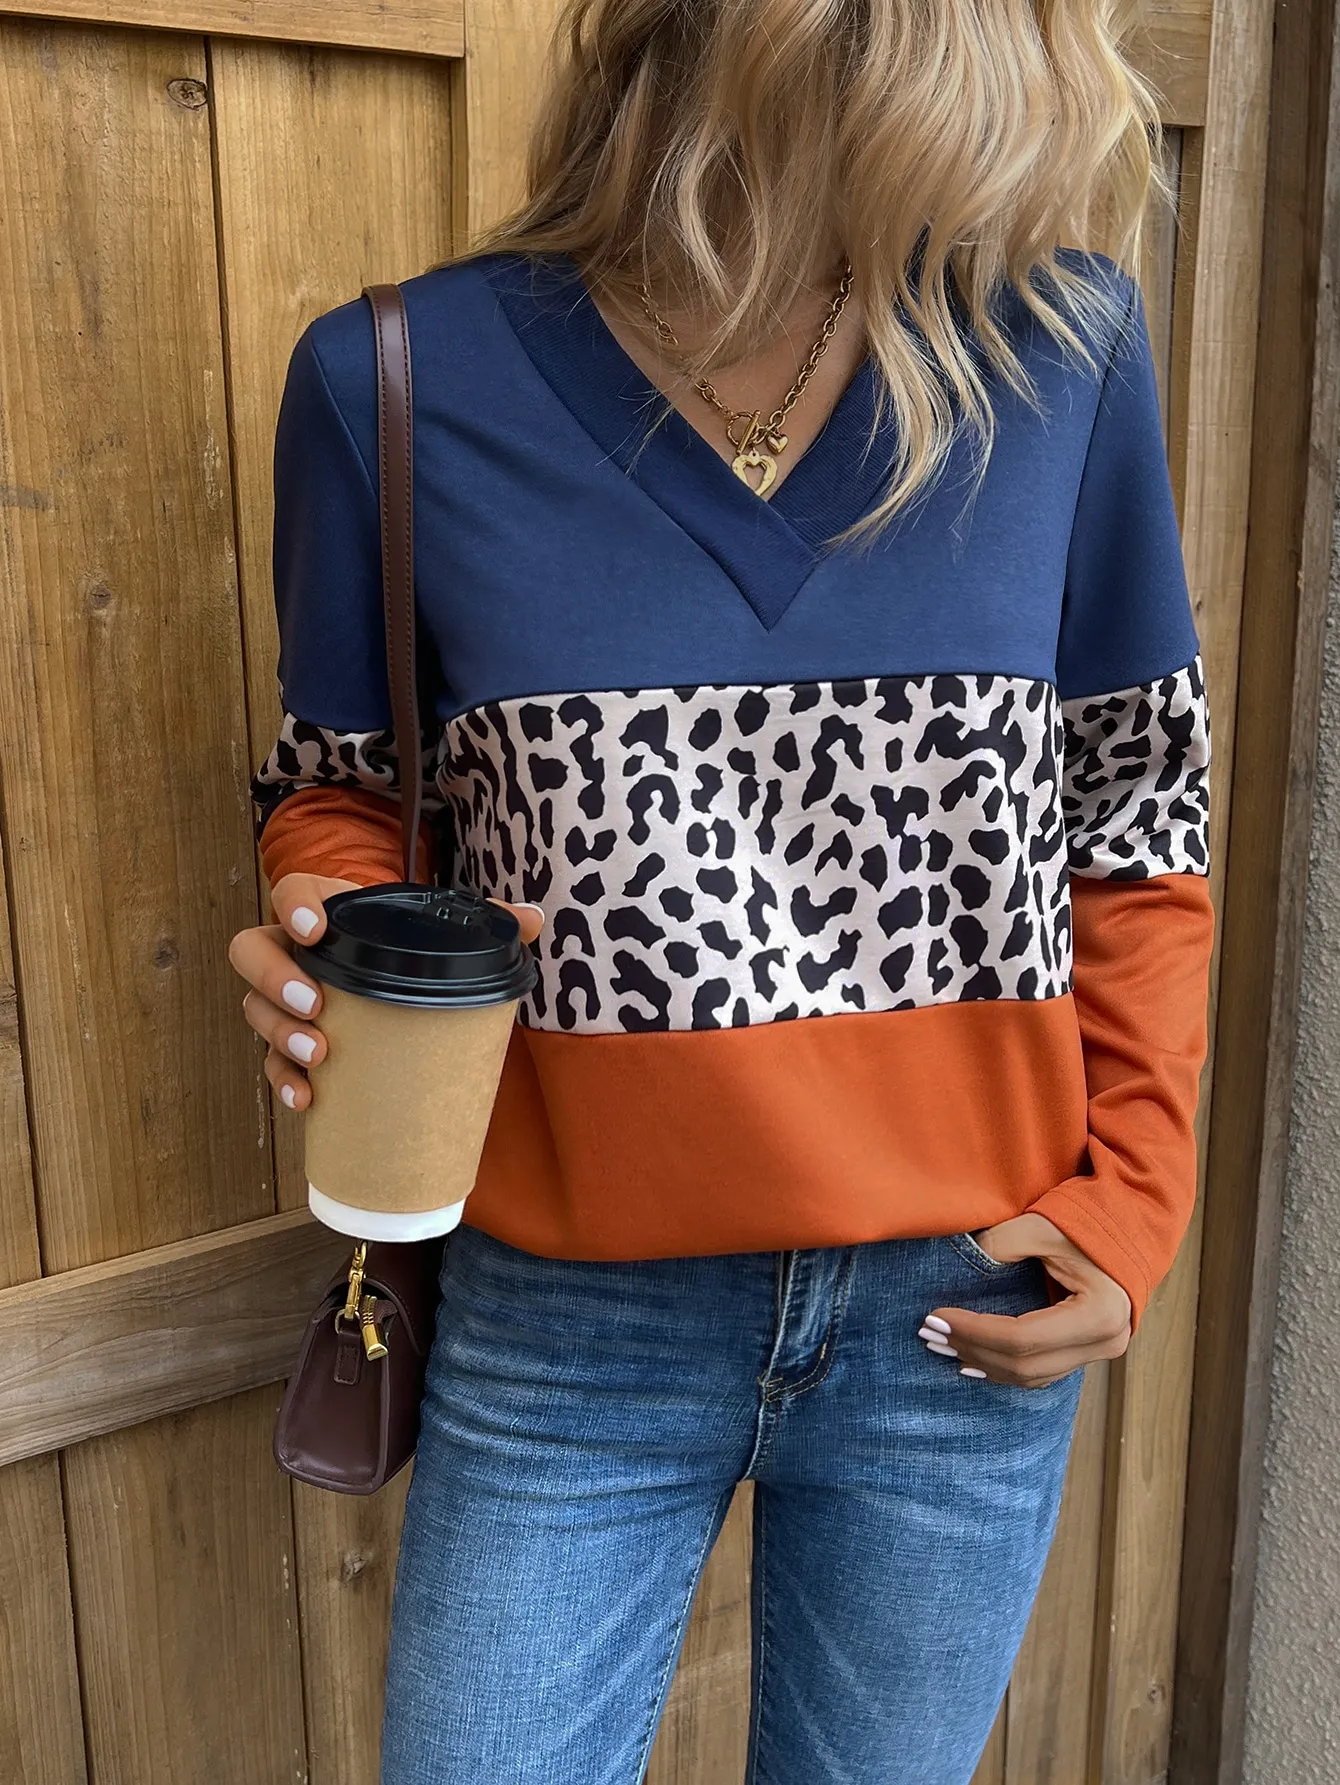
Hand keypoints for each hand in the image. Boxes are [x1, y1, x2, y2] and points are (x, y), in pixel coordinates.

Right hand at [227, 873, 544, 1113]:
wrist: (398, 989)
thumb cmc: (411, 952)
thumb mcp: (438, 932)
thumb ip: (484, 920)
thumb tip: (533, 920)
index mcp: (328, 911)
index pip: (290, 892)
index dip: (292, 905)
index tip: (315, 928)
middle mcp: (294, 951)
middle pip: (251, 952)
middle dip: (275, 978)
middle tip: (316, 1004)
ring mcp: (287, 998)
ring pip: (256, 1008)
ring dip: (278, 1033)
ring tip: (319, 1053)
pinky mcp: (292, 1042)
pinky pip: (271, 1060)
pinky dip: (284, 1079)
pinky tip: (307, 1097)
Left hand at [919, 1214, 1131, 1387]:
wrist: (1127, 1225)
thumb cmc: (1084, 1221)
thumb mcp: (1038, 1228)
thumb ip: (997, 1248)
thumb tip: (954, 1268)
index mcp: (1098, 1313)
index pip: (1021, 1338)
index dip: (974, 1331)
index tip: (936, 1316)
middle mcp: (1105, 1341)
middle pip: (1024, 1364)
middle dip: (971, 1349)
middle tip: (928, 1333)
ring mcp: (1101, 1351)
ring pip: (1031, 1375)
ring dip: (983, 1362)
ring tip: (942, 1345)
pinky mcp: (1089, 1351)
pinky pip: (1041, 1371)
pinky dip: (1004, 1367)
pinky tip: (972, 1361)